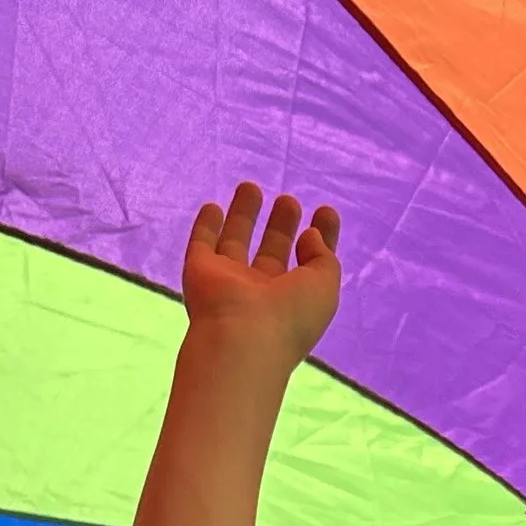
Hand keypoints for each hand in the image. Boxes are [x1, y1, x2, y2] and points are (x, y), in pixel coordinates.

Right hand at [182, 184, 341, 368]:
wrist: (241, 340)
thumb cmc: (290, 317)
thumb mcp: (325, 286)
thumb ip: (324, 257)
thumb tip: (310, 235)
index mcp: (293, 300)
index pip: (309, 265)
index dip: (320, 239)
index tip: (325, 212)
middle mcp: (261, 292)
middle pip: (271, 253)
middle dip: (282, 226)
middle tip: (289, 201)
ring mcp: (229, 283)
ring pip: (235, 243)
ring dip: (243, 215)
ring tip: (251, 186)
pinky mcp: (200, 272)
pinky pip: (202, 244)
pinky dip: (206, 226)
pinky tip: (213, 206)